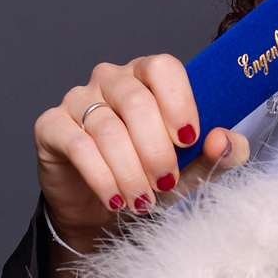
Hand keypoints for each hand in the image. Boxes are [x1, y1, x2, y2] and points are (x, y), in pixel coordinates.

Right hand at [34, 54, 249, 255]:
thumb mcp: (193, 170)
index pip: (163, 67)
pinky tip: (115, 200)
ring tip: (143, 201)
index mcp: (148, 77)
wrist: (102, 209)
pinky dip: (102, 178)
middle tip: (166, 183)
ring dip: (130, 171)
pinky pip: (78, 145)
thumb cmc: (151, 178)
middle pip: (137, 101)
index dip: (179, 102)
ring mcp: (78, 99)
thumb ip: (219, 155)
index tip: (189, 140)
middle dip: (156, 150)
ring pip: (107, 128)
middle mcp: (111, 80)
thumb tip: (225, 139)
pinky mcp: (51, 126)